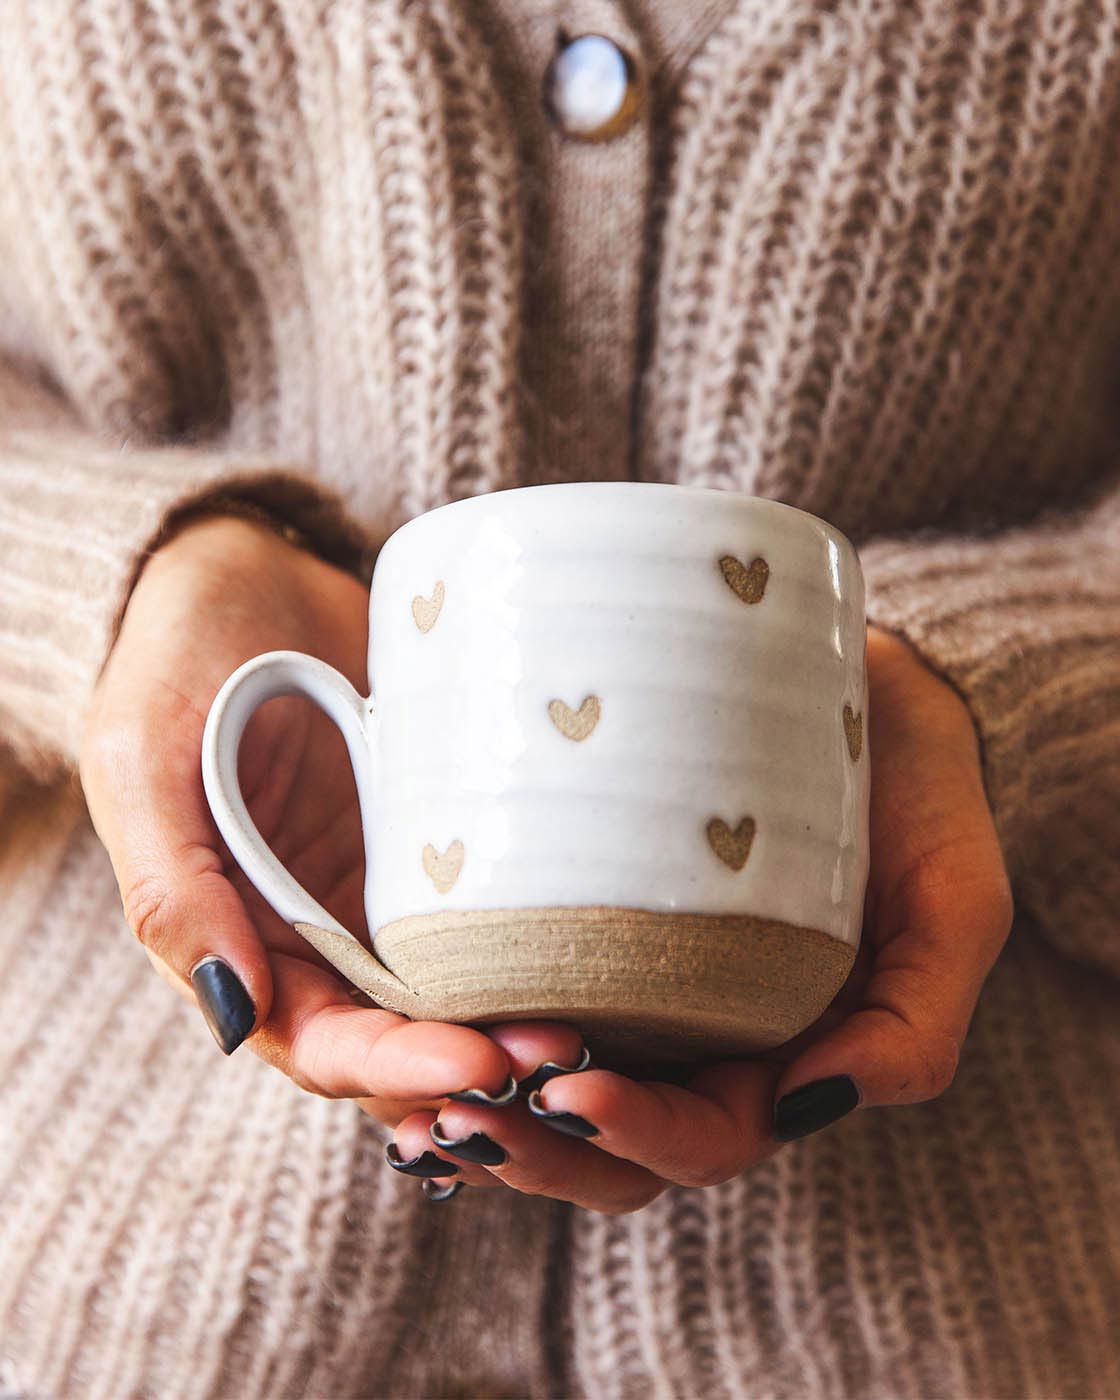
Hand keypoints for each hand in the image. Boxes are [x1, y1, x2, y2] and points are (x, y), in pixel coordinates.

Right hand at [80, 513, 584, 1169]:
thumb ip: (173, 891)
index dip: (394, 1067)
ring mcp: (382, 887)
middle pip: (400, 1033)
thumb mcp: (145, 762)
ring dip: (514, 1014)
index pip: (316, 1039)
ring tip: (592, 1020)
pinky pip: (486, 908)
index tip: (478, 1067)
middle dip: (476, 1060)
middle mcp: (315, 931)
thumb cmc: (177, 657)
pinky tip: (591, 950)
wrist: (249, 568)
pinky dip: (530, 941)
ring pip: (453, 987)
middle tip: (562, 1050)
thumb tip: (233, 1019)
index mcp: (236, 936)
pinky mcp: (438, 839)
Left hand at [387, 624, 1013, 1211]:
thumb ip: (917, 1024)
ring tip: (413, 1080)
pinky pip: (508, 981)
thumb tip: (809, 1104)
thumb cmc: (915, 794)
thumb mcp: (956, 903)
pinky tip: (401, 996)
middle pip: (599, 1134)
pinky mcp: (579, 909)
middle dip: (529, 1142)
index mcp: (775, 1055)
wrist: (862, 686)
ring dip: (476, 1099)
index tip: (569, 1086)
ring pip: (540, 1078)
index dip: (633, 1135)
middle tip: (458, 1109)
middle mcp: (691, 1034)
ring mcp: (630, 978)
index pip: (698, 1136)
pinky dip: (455, 1015)